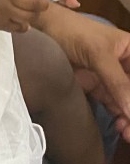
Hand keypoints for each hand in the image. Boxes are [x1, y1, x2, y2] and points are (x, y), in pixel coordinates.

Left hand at [42, 3, 129, 130]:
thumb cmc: (72, 31)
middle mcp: (125, 64)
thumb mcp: (97, 53)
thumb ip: (117, 81)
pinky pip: (114, 105)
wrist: (42, 31)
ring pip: (127, 102)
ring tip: (125, 132)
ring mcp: (111, 77)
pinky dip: (119, 116)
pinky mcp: (97, 87)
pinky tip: (120, 126)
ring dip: (129, 118)